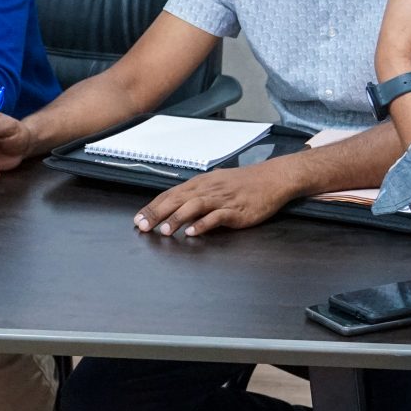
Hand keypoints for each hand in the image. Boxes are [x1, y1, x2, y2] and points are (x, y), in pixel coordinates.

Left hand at [132, 163, 297, 237]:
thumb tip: (175, 205)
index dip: (152, 207)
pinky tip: (192, 232)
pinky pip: (216, 217)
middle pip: (177, 199)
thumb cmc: (244, 183)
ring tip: (163, 231)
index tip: (137, 219)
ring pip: (194, 206)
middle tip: (142, 226)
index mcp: (200, 183)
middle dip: (157, 213)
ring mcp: (222, 199)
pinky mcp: (236, 211)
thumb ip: (195, 194)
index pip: (170, 194)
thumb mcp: (215, 183)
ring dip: (177, 218)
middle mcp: (208, 189)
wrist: (272, 178)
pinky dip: (203, 224)